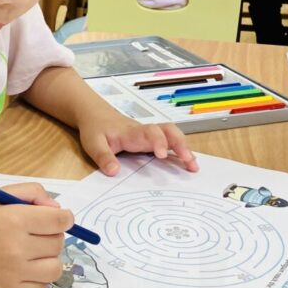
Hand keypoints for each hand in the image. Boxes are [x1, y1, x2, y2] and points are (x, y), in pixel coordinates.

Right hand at [0, 183, 70, 287]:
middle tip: (34, 233)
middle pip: (58, 243)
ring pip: (55, 267)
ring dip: (49, 258)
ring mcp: (14, 273)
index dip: (64, 217)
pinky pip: (42, 286)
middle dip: (51, 235)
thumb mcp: (1, 195)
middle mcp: (15, 248)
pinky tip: (24, 266)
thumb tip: (59, 209)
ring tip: (32, 251)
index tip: (59, 218)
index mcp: (14, 220)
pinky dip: (38, 276)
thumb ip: (33, 193)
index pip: (60, 221)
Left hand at [79, 110, 197, 176]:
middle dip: (180, 144)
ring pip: (172, 135)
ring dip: (185, 148)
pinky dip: (181, 151)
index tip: (162, 155)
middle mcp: (144, 131)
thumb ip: (103, 157)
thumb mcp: (93, 143)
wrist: (96, 115)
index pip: (149, 132)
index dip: (158, 141)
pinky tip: (188, 164)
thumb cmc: (96, 129)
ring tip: (194, 166)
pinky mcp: (152, 140)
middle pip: (168, 130)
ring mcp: (150, 135)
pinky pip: (169, 142)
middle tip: (189, 161)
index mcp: (131, 132)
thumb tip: (114, 172)